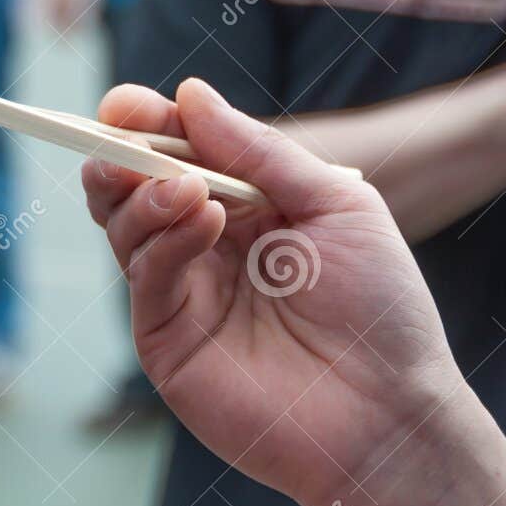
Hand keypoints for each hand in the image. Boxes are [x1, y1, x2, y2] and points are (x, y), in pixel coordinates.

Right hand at [81, 79, 466, 505]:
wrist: (386, 412)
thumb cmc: (378, 309)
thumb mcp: (336, 204)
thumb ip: (260, 150)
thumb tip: (188, 94)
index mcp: (244, 207)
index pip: (178, 154)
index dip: (146, 126)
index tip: (126, 105)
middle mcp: (202, 245)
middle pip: (131, 187)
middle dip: (119, 155)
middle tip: (123, 135)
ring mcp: (180, 291)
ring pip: (124, 226)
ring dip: (145, 193)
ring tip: (188, 187)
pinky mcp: (164, 337)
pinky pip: (145, 274)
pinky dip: (165, 238)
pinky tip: (203, 219)